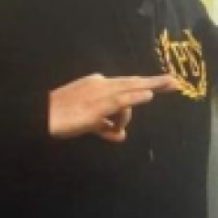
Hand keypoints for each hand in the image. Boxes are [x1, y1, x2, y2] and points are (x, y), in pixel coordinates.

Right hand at [49, 73, 178, 141]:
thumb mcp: (89, 123)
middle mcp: (100, 85)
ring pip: (129, 90)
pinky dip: (134, 97)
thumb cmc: (61, 118)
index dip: (146, 84)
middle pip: (133, 82)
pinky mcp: (95, 108)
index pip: (127, 84)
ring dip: (151, 86)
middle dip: (156, 82)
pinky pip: (118, 101)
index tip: (164, 83)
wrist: (40, 117)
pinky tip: (148, 96)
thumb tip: (121, 135)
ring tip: (170, 85)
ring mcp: (98, 95)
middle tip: (177, 82)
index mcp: (99, 85)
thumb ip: (106, 127)